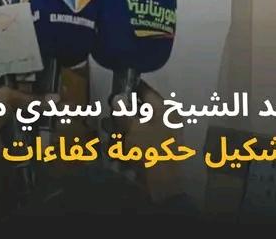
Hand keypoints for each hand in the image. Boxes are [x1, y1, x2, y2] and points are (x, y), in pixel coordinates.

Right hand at [120, 82, 186, 203]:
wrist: (162, 186)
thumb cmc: (150, 151)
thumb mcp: (133, 128)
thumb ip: (123, 111)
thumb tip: (117, 98)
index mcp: (164, 109)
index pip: (145, 90)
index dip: (128, 89)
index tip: (114, 92)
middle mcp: (165, 119)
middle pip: (138, 109)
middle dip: (122, 116)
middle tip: (110, 120)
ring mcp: (161, 135)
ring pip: (136, 126)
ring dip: (121, 131)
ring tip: (111, 138)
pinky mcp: (155, 149)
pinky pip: (139, 141)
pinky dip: (127, 144)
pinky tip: (117, 151)